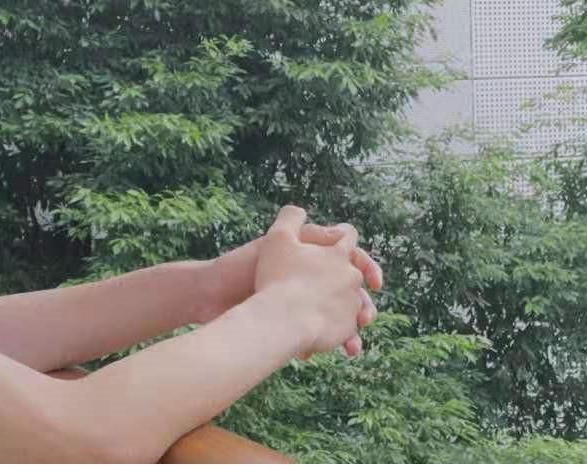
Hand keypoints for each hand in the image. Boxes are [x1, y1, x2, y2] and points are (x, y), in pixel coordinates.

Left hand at [198, 208, 382, 356]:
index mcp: (308, 254)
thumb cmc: (240, 267)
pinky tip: (320, 354)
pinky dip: (326, 345)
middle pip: (349, 291)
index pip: (348, 257)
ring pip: (337, 317)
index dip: (365, 266)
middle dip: (361, 306)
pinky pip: (318, 335)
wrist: (211, 296)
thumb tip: (340, 232)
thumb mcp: (275, 242)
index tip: (374, 281)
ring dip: (349, 332)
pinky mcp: (292, 324)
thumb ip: (305, 235)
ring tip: (352, 348)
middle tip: (366, 319)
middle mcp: (309, 276)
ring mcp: (303, 301)